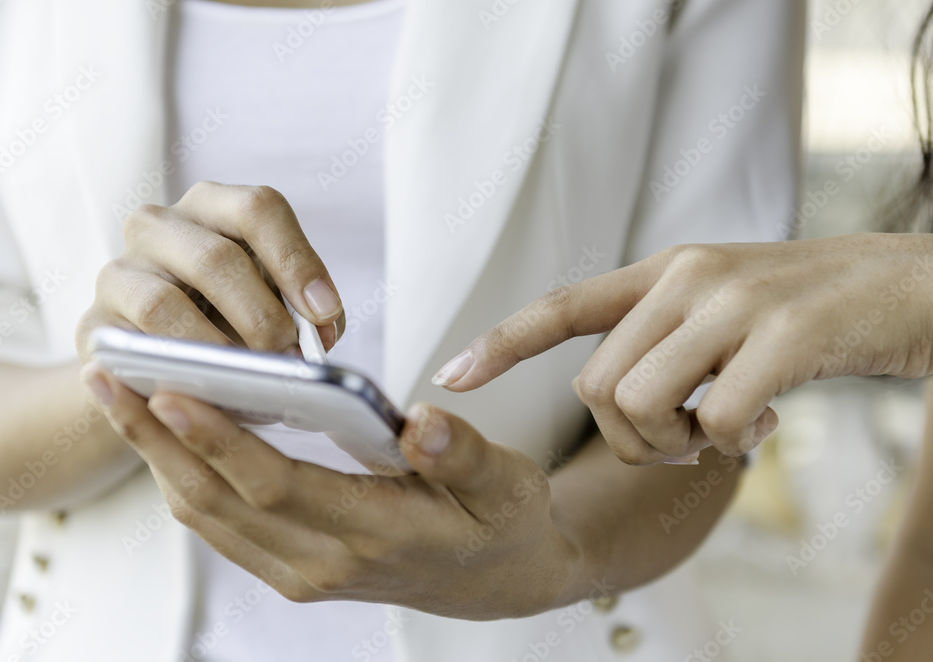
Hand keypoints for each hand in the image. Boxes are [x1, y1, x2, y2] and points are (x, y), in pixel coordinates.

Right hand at [75, 181, 344, 359]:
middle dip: (261, 316)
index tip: (324, 312)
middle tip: (289, 359)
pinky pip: (131, 347)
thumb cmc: (231, 323)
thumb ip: (303, 314)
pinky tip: (203, 393)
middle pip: (216, 258)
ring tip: (249, 381)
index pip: (258, 209)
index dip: (296, 261)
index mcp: (214, 208)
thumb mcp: (273, 305)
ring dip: (215, 349)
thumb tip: (320, 336)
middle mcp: (160, 226)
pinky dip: (171, 372)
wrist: (161, 363)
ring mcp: (119, 270)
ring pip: (165, 303)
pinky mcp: (93, 322)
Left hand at [80, 363, 582, 619]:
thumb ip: (464, 456)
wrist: (499, 581)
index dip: (218, 440)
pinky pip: (221, 525)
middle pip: (217, 502)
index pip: (276, 485)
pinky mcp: (294, 568)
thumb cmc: (501, 524)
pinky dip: (183, 477)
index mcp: (376, 534)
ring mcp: (303, 572)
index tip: (167, 390)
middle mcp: (325, 563)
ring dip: (157, 457)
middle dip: (154, 439)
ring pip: (207, 516)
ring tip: (120, 395)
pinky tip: (166, 435)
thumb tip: (424, 423)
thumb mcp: (506, 485)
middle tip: (107, 378)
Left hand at [432, 233, 932, 463]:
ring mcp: (733, 304)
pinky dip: (730, 445)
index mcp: (664, 272)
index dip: (502, 342)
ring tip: (723, 431)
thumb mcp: (717, 309)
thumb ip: (659, 338)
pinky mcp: (783, 338)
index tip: (450, 375)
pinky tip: (763, 425)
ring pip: (641, 406)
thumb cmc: (799, 314)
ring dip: (674, 446)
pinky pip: (713, 424)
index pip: (562, 305)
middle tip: (682, 440)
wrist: (903, 287)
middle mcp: (687, 278)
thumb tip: (612, 401)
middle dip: (630, 439)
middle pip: (597, 387)